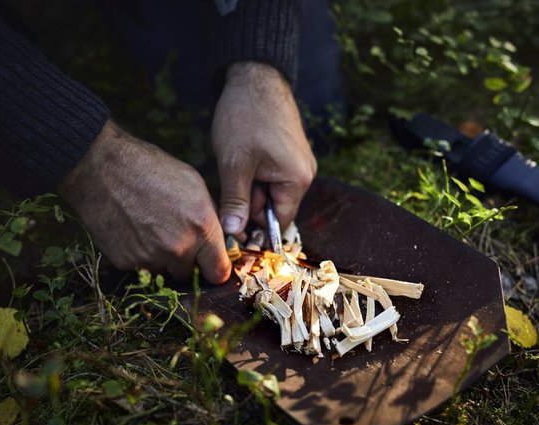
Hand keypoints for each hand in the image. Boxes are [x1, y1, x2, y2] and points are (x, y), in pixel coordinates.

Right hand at [58, 120, 230, 283]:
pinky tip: (133, 230)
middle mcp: (178, 248)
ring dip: (162, 258)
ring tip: (151, 227)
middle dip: (186, 259)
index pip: (218, 272)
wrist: (100, 167)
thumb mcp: (193, 184)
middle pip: (189, 273)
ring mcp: (151, 258)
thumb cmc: (150, 168)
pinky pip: (141, 267)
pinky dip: (140, 255)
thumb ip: (210, 218)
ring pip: (165, 271)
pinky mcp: (126, 263)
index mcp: (201, 228)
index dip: (216, 269)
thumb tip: (220, 240)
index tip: (211, 263)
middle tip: (173, 234)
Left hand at [212, 62, 316, 235]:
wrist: (254, 77)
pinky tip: (246, 157)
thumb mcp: (234, 165)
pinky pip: (274, 177)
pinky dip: (258, 174)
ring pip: (272, 192)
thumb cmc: (245, 117)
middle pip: (276, 208)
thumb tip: (233, 232)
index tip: (232, 219)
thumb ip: (235, 202)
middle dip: (252, 202)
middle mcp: (306, 174)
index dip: (255, 225)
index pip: (279, 222)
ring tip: (239, 164)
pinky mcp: (292, 154)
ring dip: (253, 187)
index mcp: (297, 180)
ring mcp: (300, 163)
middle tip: (233, 180)